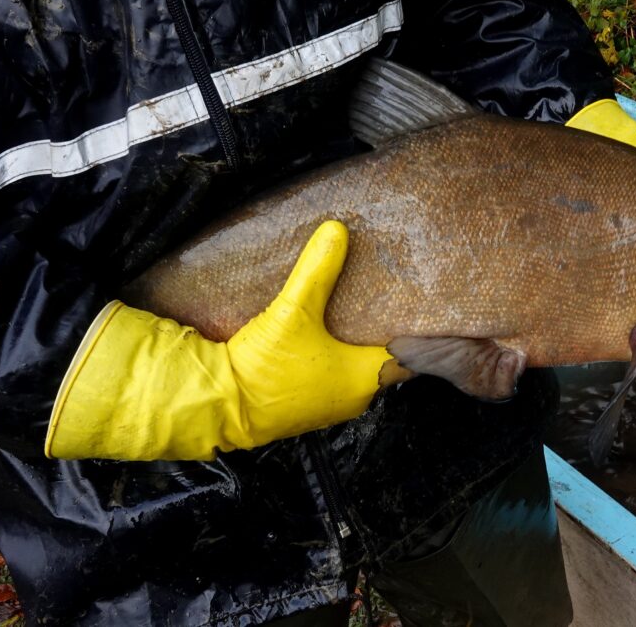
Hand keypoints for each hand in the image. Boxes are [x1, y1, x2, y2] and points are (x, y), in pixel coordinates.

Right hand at [45, 221, 392, 460]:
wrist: (217, 407)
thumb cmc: (265, 367)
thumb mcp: (292, 312)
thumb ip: (317, 271)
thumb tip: (337, 229)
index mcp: (365, 378)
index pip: (409, 354)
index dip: (417, 330)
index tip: (419, 302)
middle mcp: (353, 397)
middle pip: (381, 358)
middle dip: (382, 329)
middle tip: (388, 293)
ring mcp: (328, 405)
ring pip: (353, 367)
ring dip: (354, 342)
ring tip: (357, 304)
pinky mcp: (302, 405)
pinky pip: (328, 375)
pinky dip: (330, 354)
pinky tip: (322, 329)